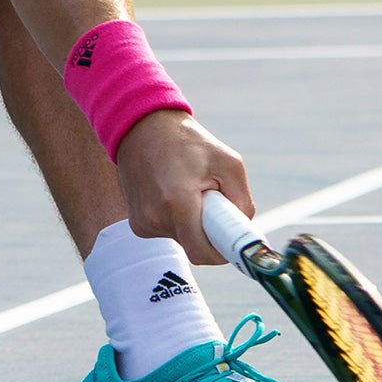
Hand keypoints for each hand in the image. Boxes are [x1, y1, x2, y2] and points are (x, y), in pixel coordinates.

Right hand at [117, 112, 254, 264]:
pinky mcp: (137, 223)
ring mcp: (142, 222)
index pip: (203, 253)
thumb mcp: (228, 163)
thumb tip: (244, 230)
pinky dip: (178, 221)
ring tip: (189, 191)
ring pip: (182, 240)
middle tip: (214, 205)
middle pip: (194, 247)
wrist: (143, 128)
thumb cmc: (188, 143)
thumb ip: (242, 201)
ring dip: (193, 225)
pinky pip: (168, 233)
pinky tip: (173, 194)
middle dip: (210, 233)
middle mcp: (155, 217)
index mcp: (177, 202)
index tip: (233, 243)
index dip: (222, 252)